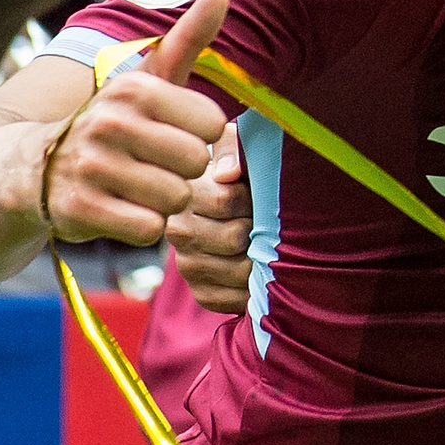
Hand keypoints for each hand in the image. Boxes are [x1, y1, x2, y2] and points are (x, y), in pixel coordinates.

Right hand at [40, 0, 227, 245]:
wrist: (28, 168)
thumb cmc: (112, 121)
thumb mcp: (148, 78)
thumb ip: (189, 38)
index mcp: (133, 89)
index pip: (214, 125)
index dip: (201, 136)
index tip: (173, 133)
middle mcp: (108, 124)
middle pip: (196, 164)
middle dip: (183, 171)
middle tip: (153, 164)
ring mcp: (90, 168)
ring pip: (175, 199)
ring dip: (164, 200)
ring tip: (137, 186)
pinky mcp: (78, 211)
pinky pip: (148, 229)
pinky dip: (142, 225)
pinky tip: (121, 209)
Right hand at [166, 119, 251, 312]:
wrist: (246, 207)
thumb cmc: (246, 171)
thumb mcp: (239, 145)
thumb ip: (232, 147)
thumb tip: (227, 173)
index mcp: (188, 194)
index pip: (224, 200)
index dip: (249, 198)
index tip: (254, 192)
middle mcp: (179, 231)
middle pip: (232, 238)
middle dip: (258, 229)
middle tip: (264, 221)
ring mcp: (188, 264)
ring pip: (236, 271)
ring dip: (260, 259)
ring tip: (266, 244)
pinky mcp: (202, 291)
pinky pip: (230, 299)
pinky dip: (252, 289)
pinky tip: (260, 272)